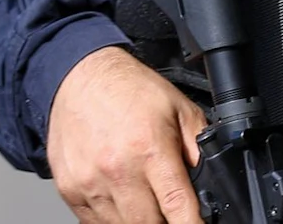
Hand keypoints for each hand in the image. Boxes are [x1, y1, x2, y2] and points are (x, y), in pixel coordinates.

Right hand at [47, 47, 208, 223]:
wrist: (78, 75)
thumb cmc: (127, 89)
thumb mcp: (178, 109)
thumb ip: (200, 148)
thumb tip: (213, 184)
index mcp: (150, 149)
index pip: (178, 208)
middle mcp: (117, 169)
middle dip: (165, 222)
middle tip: (168, 207)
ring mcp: (90, 182)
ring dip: (138, 219)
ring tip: (142, 196)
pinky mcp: (69, 188)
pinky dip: (112, 218)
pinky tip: (119, 196)